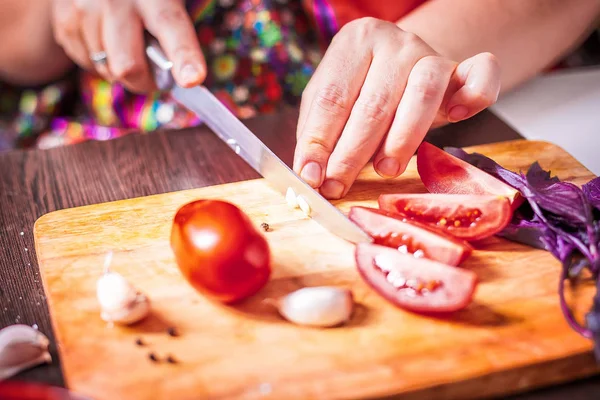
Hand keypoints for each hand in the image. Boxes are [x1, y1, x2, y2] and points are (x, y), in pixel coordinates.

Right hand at [51, 0, 204, 92]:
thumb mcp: (164, 3)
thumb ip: (173, 37)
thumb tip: (180, 77)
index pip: (171, 28)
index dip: (184, 57)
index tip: (192, 79)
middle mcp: (116, 0)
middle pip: (128, 66)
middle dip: (144, 82)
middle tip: (154, 79)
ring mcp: (85, 9)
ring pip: (106, 70)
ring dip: (120, 70)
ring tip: (125, 45)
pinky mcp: (64, 19)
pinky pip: (86, 63)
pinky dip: (99, 61)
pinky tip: (105, 39)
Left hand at [294, 18, 500, 198]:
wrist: (406, 65)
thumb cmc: (363, 88)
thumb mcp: (333, 101)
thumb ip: (319, 132)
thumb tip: (309, 175)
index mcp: (354, 42)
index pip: (331, 98)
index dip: (318, 142)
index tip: (310, 177)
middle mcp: (394, 42)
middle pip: (373, 104)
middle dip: (351, 153)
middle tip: (338, 186)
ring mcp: (430, 54)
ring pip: (421, 95)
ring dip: (402, 138)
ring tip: (385, 169)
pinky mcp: (462, 70)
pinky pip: (480, 76)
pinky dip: (474, 96)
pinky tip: (457, 116)